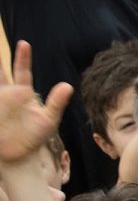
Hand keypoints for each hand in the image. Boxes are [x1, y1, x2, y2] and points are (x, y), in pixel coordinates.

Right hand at [0, 41, 71, 166]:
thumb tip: (67, 85)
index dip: (23, 58)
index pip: (23, 72)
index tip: (24, 44)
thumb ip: (56, 102)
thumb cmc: (35, 137)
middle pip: (3, 74)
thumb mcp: (49, 119)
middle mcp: (9, 95)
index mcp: (24, 93)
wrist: (21, 156)